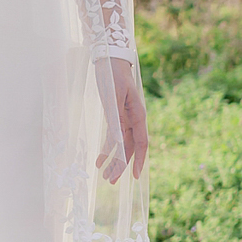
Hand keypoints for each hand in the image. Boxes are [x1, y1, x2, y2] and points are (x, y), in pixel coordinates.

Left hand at [96, 58, 148, 182]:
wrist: (109, 60)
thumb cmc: (112, 76)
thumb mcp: (113, 97)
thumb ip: (115, 119)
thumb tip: (116, 142)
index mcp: (138, 115)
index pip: (141, 143)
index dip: (138, 160)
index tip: (135, 177)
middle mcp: (133, 119)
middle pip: (129, 148)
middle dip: (121, 165)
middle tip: (110, 181)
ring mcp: (125, 118)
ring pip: (121, 145)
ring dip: (114, 160)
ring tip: (104, 175)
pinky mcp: (116, 116)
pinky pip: (113, 137)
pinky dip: (107, 149)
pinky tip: (100, 159)